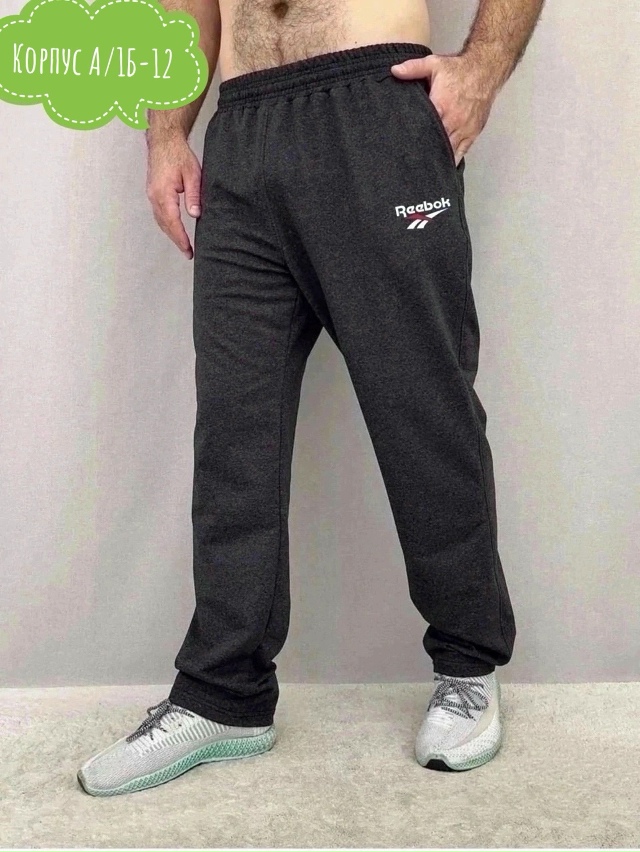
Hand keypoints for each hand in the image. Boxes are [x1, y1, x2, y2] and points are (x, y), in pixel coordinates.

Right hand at [146, 136, 201, 258]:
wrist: (164, 140)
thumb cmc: (179, 154)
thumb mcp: (193, 174)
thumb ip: (193, 195)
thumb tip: (195, 214)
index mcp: (163, 193)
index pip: (173, 222)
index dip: (180, 237)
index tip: (188, 249)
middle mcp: (154, 196)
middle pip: (165, 225)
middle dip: (177, 240)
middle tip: (188, 253)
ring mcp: (151, 195)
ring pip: (160, 221)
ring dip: (171, 234)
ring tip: (183, 246)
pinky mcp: (152, 193)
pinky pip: (159, 214)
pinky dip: (166, 225)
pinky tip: (174, 230)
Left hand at [391, 53, 498, 165]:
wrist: (485, 69)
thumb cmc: (458, 69)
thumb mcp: (433, 64)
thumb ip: (413, 68)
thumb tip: (394, 71)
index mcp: (441, 106)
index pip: (424, 129)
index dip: (413, 140)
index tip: (403, 147)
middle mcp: (453, 121)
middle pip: (435, 144)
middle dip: (423, 152)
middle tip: (410, 162)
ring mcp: (464, 129)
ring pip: (448, 151)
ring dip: (437, 158)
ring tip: (423, 168)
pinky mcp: (472, 133)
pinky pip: (461, 153)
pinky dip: (451, 160)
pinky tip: (442, 166)